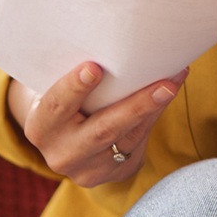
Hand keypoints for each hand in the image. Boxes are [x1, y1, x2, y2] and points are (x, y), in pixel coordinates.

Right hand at [8, 63, 176, 188]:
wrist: (66, 141)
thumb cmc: (63, 100)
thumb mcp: (56, 91)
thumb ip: (71, 76)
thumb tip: (109, 43)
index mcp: (40, 128)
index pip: (56, 106)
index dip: (73, 88)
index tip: (93, 68)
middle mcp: (62, 154)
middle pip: (103, 130)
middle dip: (137, 106)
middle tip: (166, 83)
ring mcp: (89, 169)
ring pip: (129, 137)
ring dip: (155, 108)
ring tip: (175, 80)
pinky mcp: (113, 173)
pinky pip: (138, 143)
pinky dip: (153, 117)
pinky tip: (167, 95)